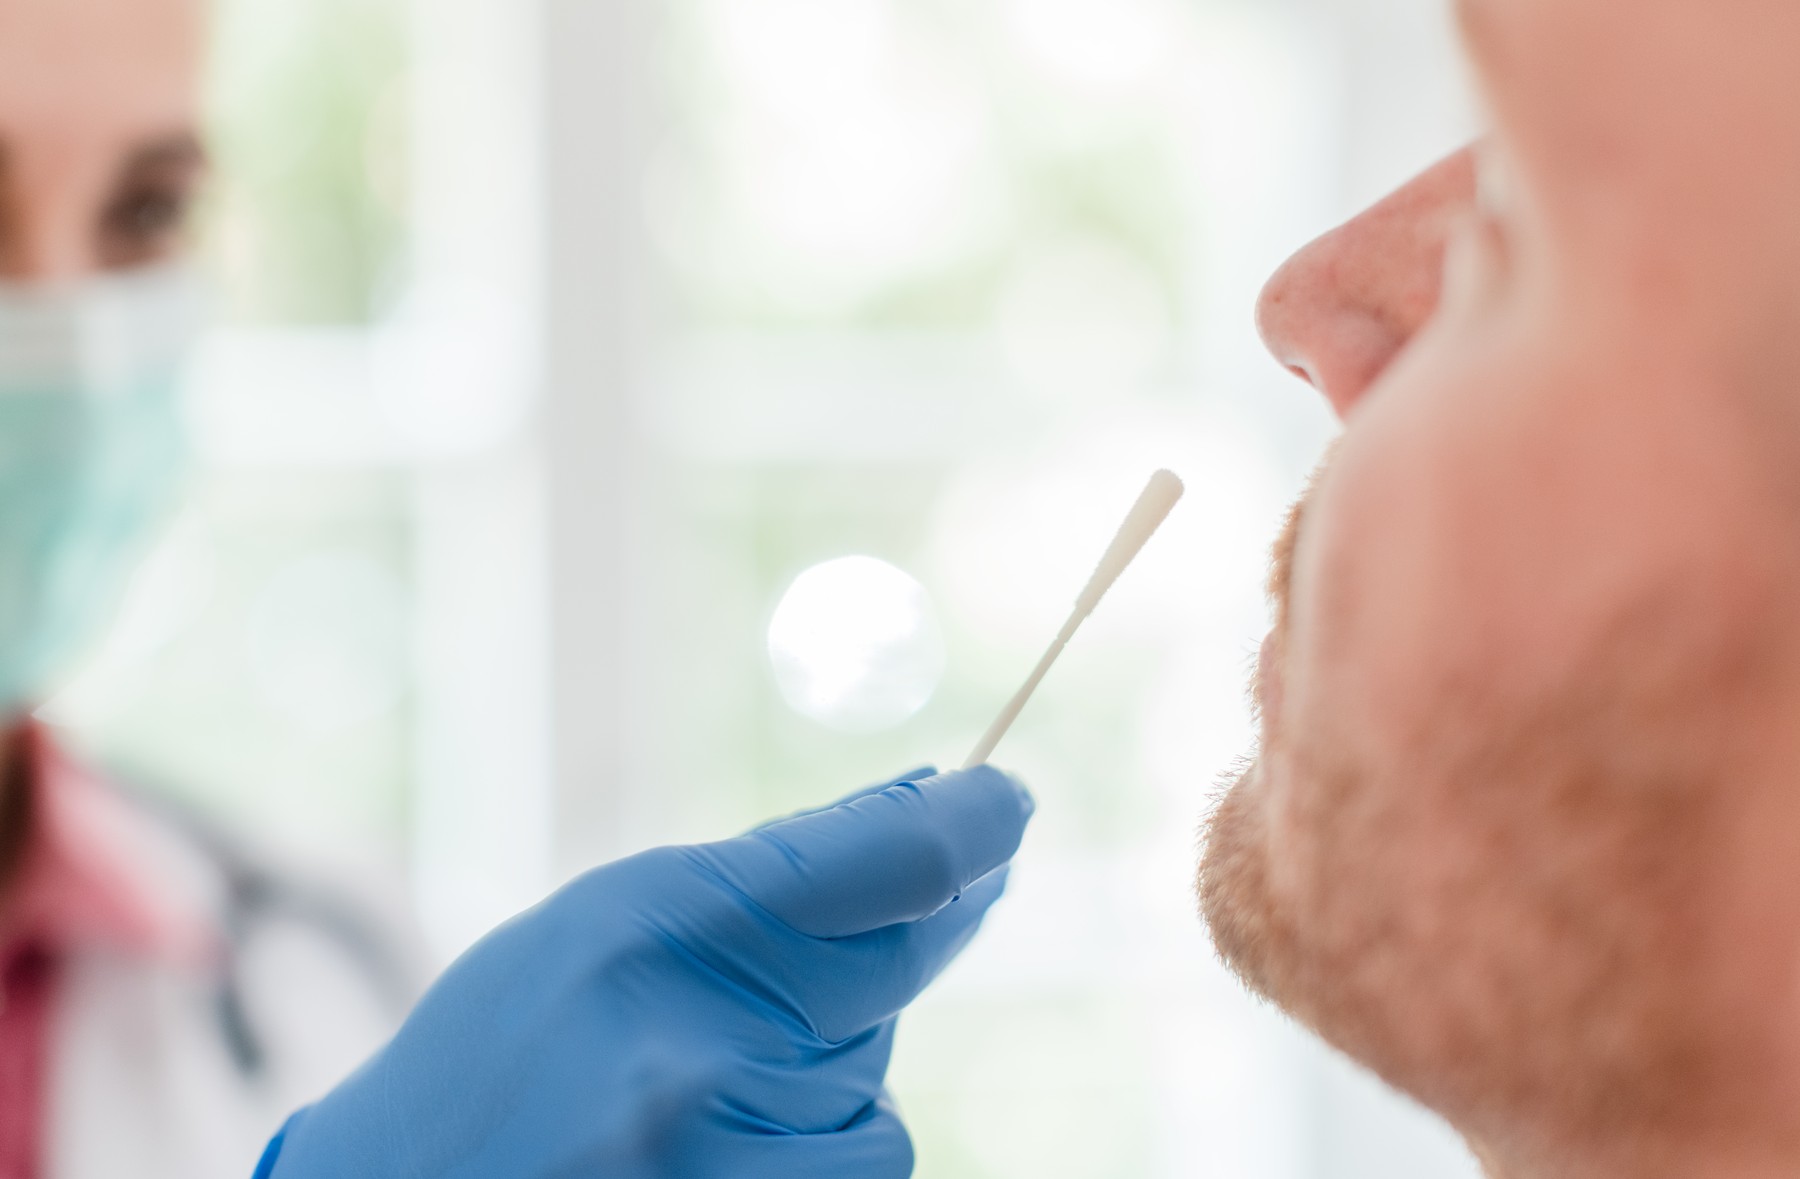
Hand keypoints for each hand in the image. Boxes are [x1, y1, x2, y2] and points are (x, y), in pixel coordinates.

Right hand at [258, 766, 1033, 1178]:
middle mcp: (711, 1049)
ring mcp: (739, 1159)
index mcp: (662, 928)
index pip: (891, 860)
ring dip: (830, 1070)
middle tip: (913, 902)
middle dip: (919, 928)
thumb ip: (763, 879)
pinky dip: (815, 1144)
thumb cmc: (501, 1053)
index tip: (1004, 802)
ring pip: (876, 1089)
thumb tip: (923, 811)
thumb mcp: (606, 925)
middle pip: (899, 966)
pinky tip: (717, 1144)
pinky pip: (860, 1162)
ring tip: (703, 1090)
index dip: (972, 822)